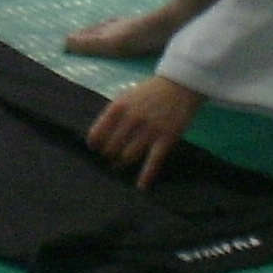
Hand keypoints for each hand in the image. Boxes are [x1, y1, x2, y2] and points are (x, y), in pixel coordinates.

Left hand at [86, 75, 204, 187]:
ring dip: (121, 163)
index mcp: (118, 107)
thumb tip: (100, 134)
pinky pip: (154, 161)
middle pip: (112, 147)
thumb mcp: (126, 96)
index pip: (98, 132)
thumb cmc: (149, 92)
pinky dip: (146, 175)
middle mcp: (132, 118)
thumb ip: (113, 113)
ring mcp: (150, 129)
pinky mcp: (167, 138)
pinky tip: (141, 186)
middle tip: (108, 158)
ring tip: (118, 166)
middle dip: (108, 154)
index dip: (94, 143)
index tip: (94, 149)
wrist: (179, 85)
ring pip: (128, 155)